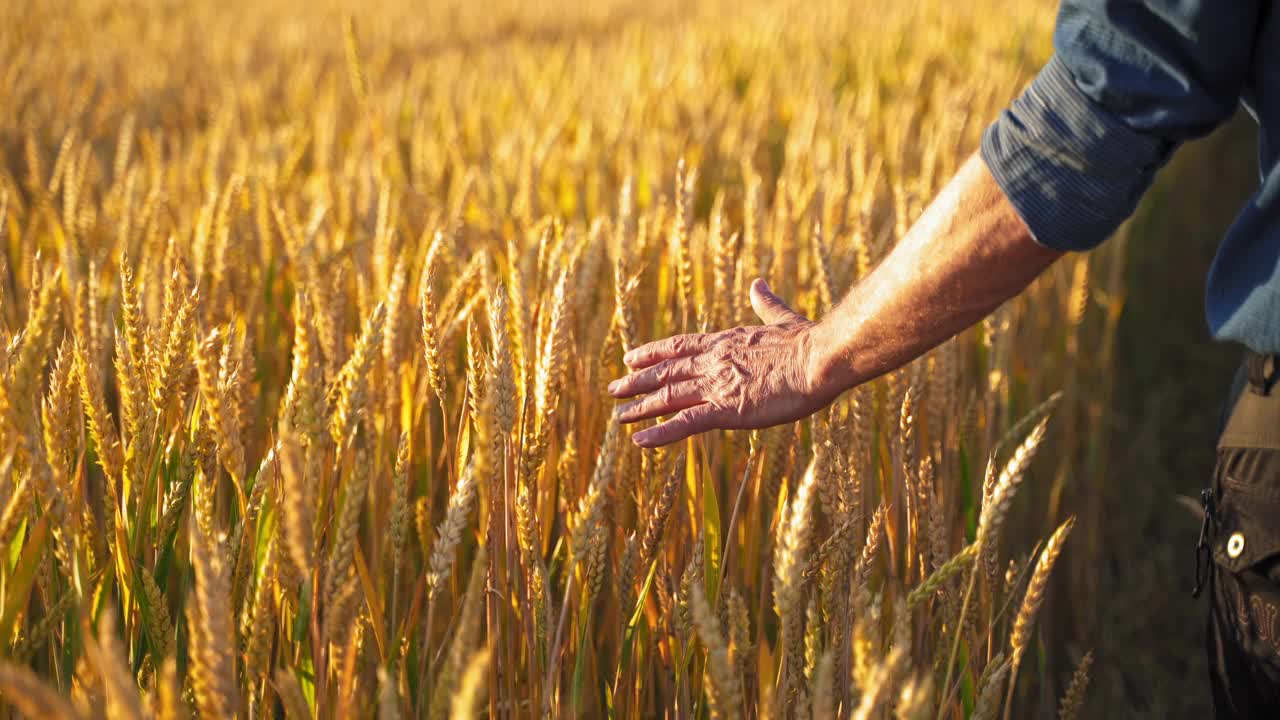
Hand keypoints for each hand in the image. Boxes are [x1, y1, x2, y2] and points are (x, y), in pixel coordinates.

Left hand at [608, 279, 840, 447]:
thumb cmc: (809, 341)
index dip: (653, 353)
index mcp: (726, 342)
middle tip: (614, 389)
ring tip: (619, 417)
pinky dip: (660, 433)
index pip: (679, 346)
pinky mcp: (727, 409)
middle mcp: (714, 362)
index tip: (631, 358)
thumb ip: (766, 304)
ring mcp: (717, 385)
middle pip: (666, 371)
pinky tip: (639, 441)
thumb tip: (758, 283)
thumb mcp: (782, 319)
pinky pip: (685, 423)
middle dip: (637, 381)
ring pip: (668, 396)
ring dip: (641, 407)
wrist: (820, 358)